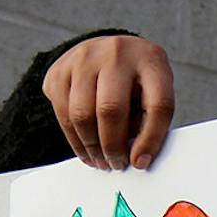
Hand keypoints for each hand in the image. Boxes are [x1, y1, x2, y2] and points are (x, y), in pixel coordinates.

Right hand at [43, 35, 175, 169]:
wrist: (107, 51)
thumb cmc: (137, 81)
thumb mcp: (154, 93)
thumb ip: (150, 122)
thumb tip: (137, 159)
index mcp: (151, 60)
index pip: (157, 104)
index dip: (150, 139)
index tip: (141, 163)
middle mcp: (116, 53)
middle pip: (110, 109)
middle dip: (112, 147)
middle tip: (117, 165)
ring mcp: (83, 58)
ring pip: (81, 114)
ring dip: (91, 147)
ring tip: (101, 161)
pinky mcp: (59, 70)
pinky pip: (62, 114)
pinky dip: (74, 140)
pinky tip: (85, 149)